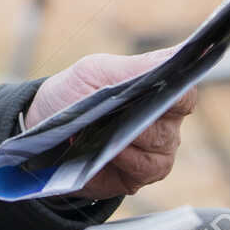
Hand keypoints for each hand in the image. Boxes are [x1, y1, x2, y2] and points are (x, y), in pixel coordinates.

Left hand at [24, 50, 198, 198]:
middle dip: (142, 116)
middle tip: (116, 111)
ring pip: (159, 146)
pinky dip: (126, 158)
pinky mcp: (141, 175)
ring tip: (102, 131)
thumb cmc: (73, 95)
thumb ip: (136, 67)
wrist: (45, 135)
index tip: (165, 89)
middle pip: (169, 122)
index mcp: (158, 90)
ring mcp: (156, 150)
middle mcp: (164, 122)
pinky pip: (146, 168)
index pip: (184, 92)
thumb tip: (178, 54)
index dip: (179, 90)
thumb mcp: (95, 72)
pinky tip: (107, 151)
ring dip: (129, 137)